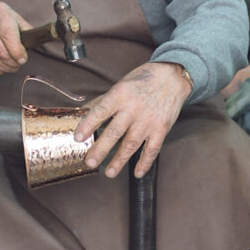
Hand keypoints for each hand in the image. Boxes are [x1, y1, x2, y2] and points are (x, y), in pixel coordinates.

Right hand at [0, 2, 32, 74]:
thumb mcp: (12, 16)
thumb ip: (25, 28)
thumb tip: (37, 40)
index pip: (9, 35)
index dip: (18, 51)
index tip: (23, 57)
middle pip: (3, 52)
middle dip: (15, 62)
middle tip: (19, 62)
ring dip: (8, 67)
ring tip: (12, 64)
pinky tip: (1, 65)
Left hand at [74, 62, 192, 178]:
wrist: (172, 77)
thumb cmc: (143, 80)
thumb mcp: (121, 85)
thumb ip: (104, 101)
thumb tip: (82, 112)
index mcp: (120, 94)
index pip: (100, 111)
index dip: (88, 125)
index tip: (78, 138)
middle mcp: (133, 108)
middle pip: (114, 132)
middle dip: (101, 149)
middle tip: (90, 162)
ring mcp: (148, 120)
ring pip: (131, 144)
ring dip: (119, 160)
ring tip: (109, 173)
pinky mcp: (161, 129)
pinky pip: (152, 149)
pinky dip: (145, 162)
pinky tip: (137, 172)